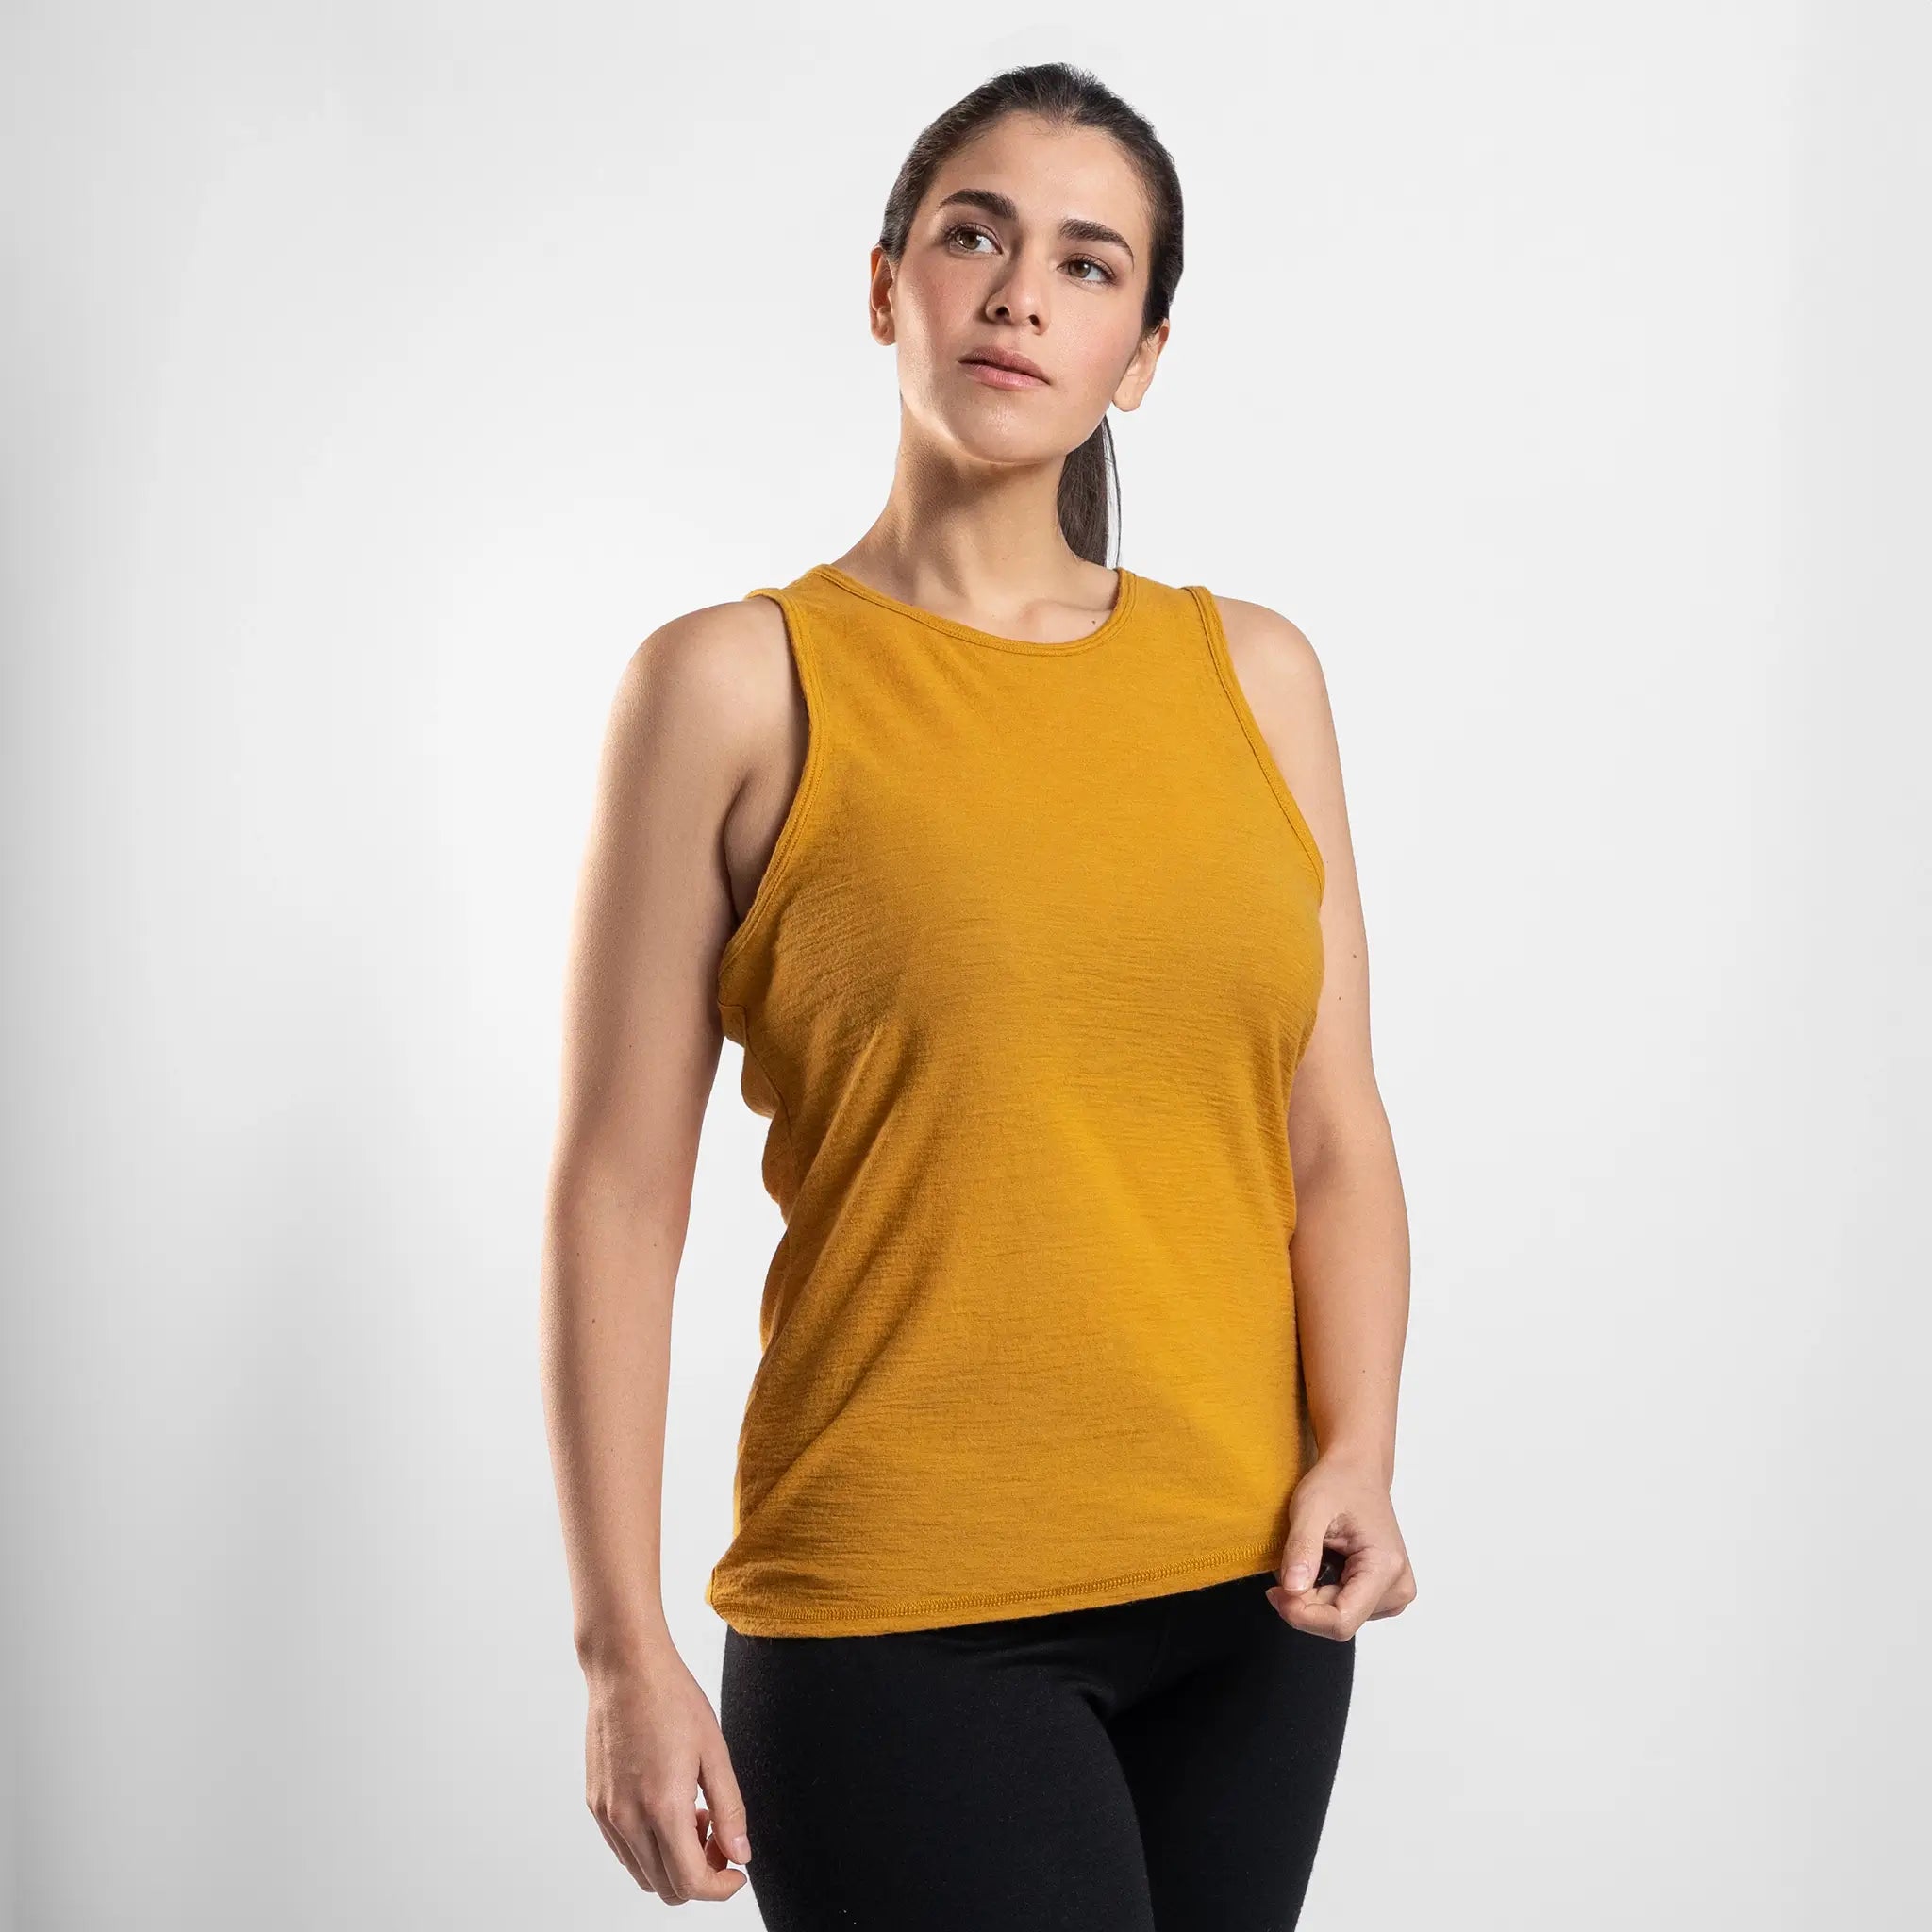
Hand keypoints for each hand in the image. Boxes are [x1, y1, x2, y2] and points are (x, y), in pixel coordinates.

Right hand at [584, 1644, 751, 1903]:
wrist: (626, 1667)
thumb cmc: (672, 1699)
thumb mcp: (714, 1751)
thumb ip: (729, 1809)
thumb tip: (740, 1854)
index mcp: (662, 1806)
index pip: (691, 1882)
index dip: (721, 1888)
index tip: (737, 1872)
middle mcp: (627, 1818)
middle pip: (666, 1887)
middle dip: (700, 1875)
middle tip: (718, 1837)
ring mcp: (606, 1814)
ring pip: (643, 1874)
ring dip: (673, 1863)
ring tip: (693, 1815)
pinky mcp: (595, 1804)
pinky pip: (624, 1850)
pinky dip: (649, 1847)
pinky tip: (667, 1807)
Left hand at [1267, 1449, 1415, 1640]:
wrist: (1357, 1471)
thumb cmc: (1337, 1482)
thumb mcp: (1310, 1507)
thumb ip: (1301, 1549)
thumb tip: (1292, 1590)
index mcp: (1385, 1567)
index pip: (1341, 1621)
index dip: (1302, 1615)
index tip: (1275, 1591)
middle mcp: (1398, 1587)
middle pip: (1339, 1621)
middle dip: (1304, 1603)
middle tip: (1284, 1570)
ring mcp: (1395, 1593)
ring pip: (1341, 1619)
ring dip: (1313, 1599)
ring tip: (1310, 1560)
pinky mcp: (1386, 1593)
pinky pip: (1346, 1610)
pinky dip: (1324, 1594)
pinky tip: (1323, 1566)